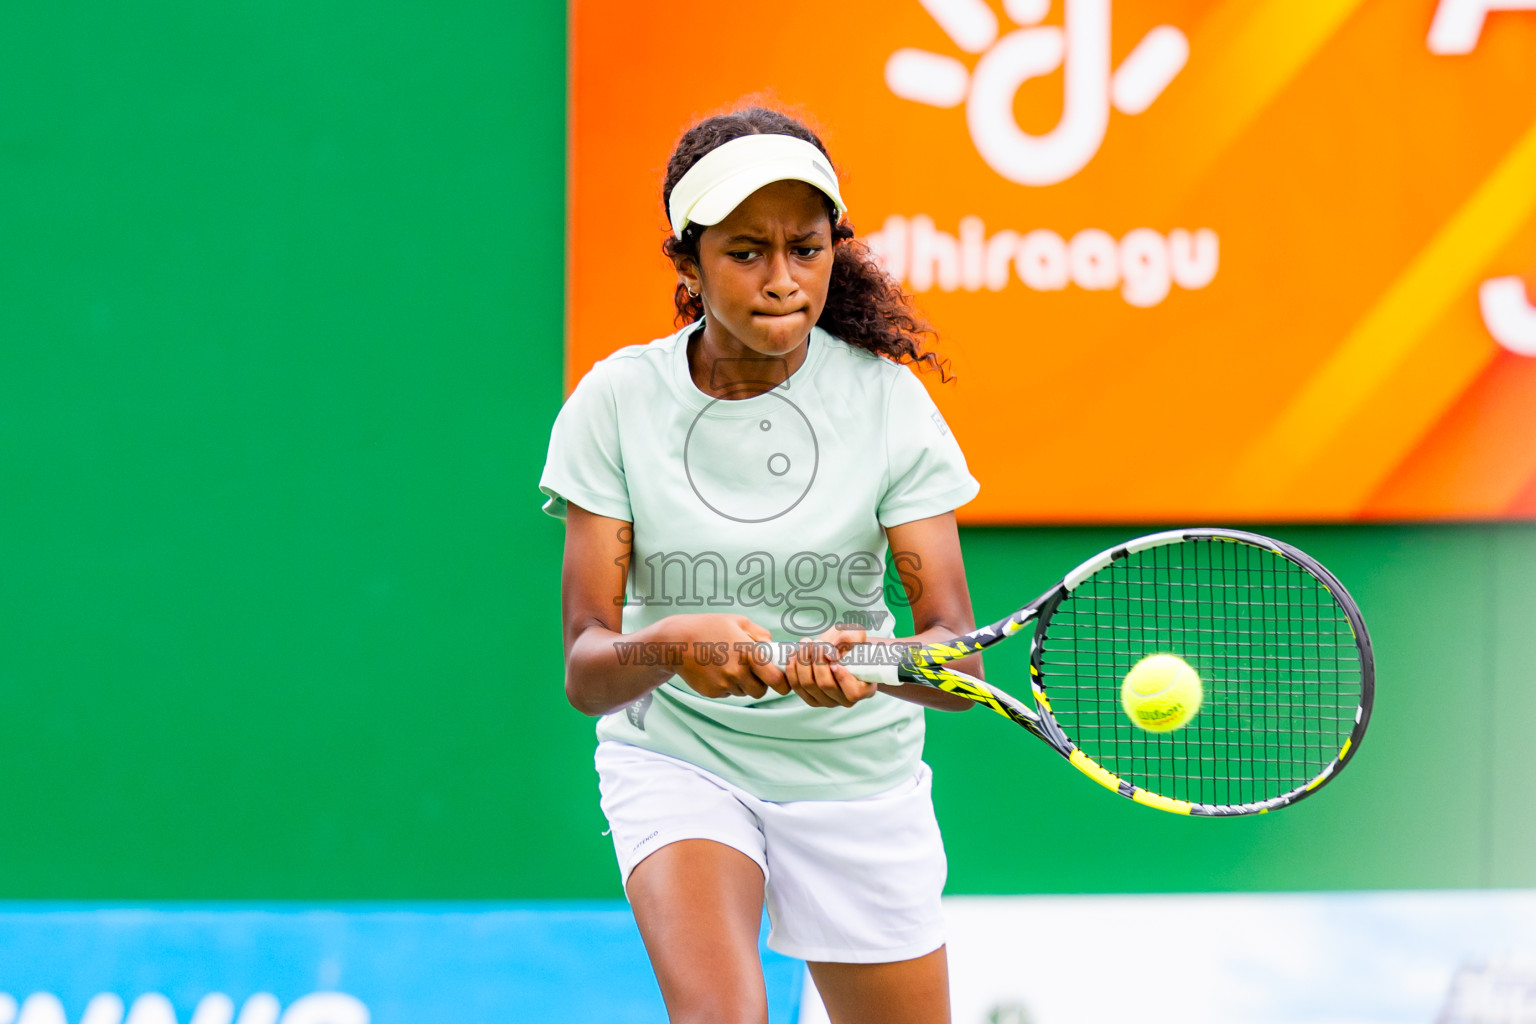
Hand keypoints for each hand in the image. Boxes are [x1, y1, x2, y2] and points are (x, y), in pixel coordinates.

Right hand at [656, 614, 790, 699]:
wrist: (676, 642)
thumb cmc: (709, 627)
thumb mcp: (737, 621)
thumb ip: (760, 634)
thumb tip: (773, 647)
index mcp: (749, 654)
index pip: (776, 680)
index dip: (783, 683)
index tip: (782, 682)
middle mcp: (737, 673)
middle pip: (760, 691)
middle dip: (760, 683)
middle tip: (752, 671)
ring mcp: (724, 685)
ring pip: (743, 692)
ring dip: (742, 684)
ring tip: (728, 665)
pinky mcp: (712, 693)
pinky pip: (727, 693)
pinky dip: (726, 685)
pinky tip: (715, 670)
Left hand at [783, 627, 878, 707]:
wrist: (839, 648)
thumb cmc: (852, 642)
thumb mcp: (856, 634)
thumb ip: (848, 641)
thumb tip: (832, 656)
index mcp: (864, 689)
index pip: (853, 692)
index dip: (842, 676)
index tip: (833, 655)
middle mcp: (845, 700)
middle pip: (826, 685)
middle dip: (817, 661)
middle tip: (817, 643)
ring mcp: (826, 701)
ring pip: (808, 685)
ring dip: (803, 662)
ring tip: (806, 644)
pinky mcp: (810, 697)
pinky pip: (796, 687)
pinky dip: (792, 669)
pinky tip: (793, 653)